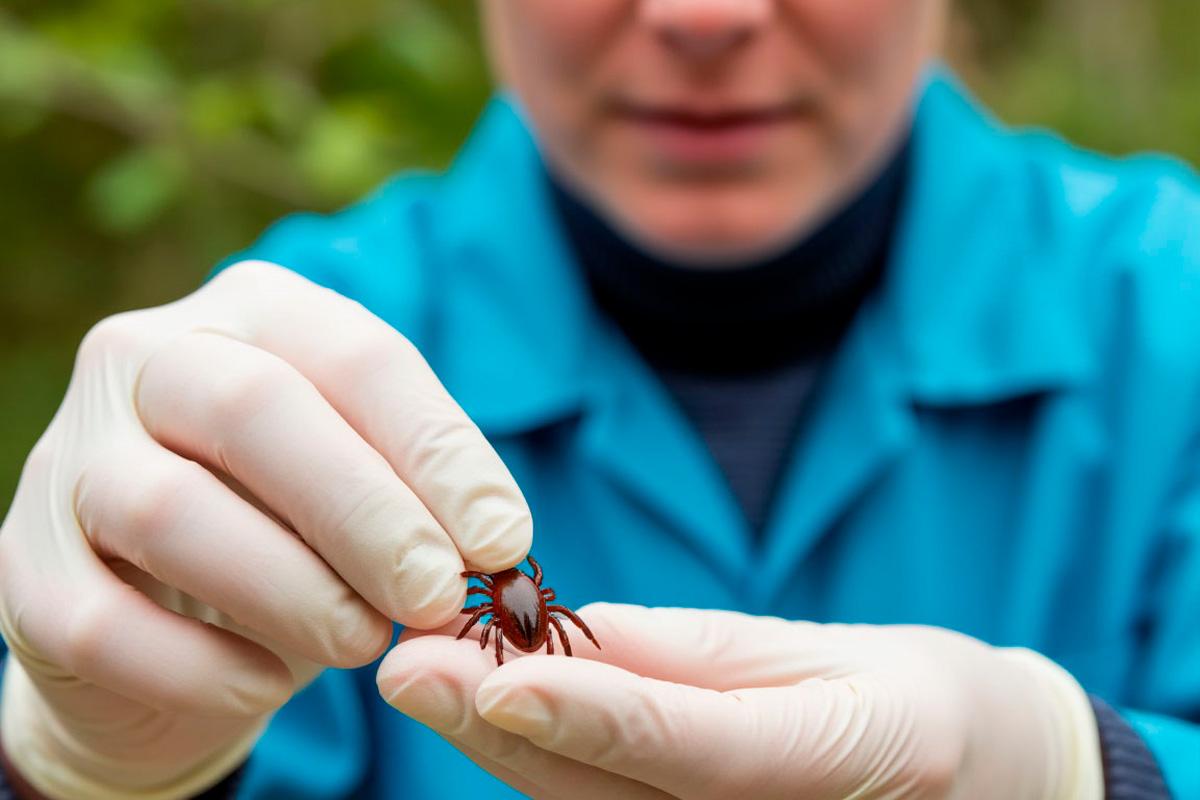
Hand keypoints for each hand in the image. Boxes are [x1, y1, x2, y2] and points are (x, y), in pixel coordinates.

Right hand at [0, 262, 531, 799]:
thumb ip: (421, 496)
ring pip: (175, 511)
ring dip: (294, 591)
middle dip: (366, 513)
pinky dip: (206, 666)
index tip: (503, 540)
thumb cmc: (294, 529)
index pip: (358, 355)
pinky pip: (108, 622)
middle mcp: (146, 357)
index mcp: (253, 312)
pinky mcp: (25, 565)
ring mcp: (70, 455)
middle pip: (257, 410)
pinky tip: (269, 683)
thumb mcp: (365, 484)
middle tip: (438, 596)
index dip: (439, 451)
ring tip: (365, 642)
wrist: (166, 615)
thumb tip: (495, 545)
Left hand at [379, 604, 1103, 799]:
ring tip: (425, 672)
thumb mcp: (833, 652)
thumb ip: (702, 655)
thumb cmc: (924, 699)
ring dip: (500, 748)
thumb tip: (575, 637)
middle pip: (616, 793)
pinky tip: (484, 708)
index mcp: (847, 756)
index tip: (494, 674)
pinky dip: (541, 765)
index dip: (593, 713)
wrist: (982, 780)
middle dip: (502, 730)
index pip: (698, 746)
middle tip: (409, 663)